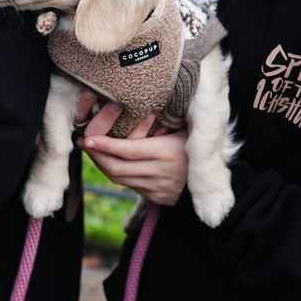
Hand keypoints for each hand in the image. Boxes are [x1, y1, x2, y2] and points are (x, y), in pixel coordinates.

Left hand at [78, 90, 188, 205]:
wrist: (215, 180)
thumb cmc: (197, 145)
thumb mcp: (186, 128)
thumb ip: (166, 118)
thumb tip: (143, 103)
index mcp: (166, 152)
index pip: (128, 150)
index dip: (105, 145)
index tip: (88, 138)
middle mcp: (160, 172)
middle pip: (118, 168)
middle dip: (97, 156)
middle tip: (85, 143)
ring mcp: (158, 188)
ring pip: (120, 179)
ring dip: (103, 165)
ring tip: (93, 152)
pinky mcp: (156, 197)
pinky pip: (130, 186)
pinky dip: (117, 174)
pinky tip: (110, 162)